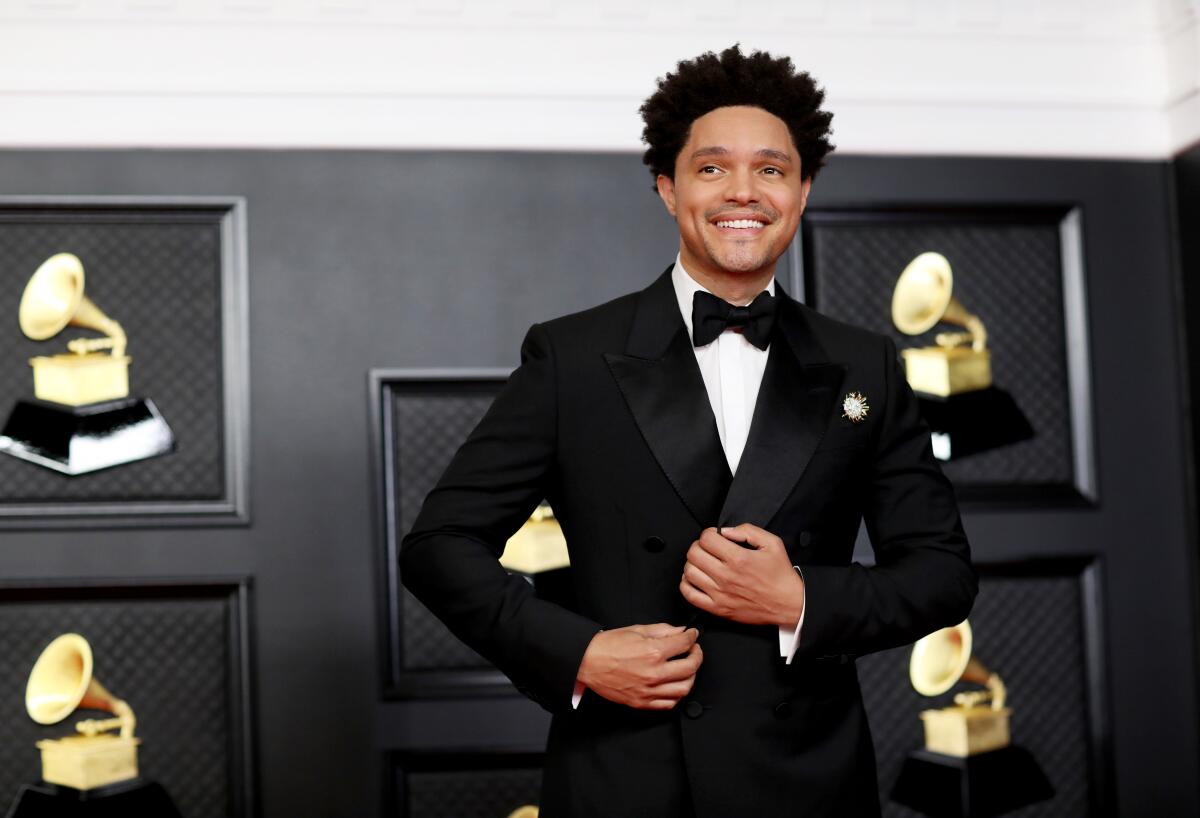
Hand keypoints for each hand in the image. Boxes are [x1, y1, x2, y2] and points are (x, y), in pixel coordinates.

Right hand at [576, 623, 702, 709]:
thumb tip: (680, 631)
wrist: (588, 661)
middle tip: (694, 650)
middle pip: (690, 667)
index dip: (692, 637)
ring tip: (687, 668)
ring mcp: (649, 690)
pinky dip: (677, 695)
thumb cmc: (608, 646)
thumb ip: (662, 630)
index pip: (685, 644)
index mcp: (653, 652)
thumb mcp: (637, 630)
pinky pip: (669, 704)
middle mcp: (654, 673)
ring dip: (691, 677)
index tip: (693, 636)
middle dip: (697, 656)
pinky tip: (675, 685)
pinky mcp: (642, 702)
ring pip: (684, 689)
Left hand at [679, 524, 803, 626]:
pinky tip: (696, 578)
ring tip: (704, 563)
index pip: (706, 538)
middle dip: (699, 546)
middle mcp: (726, 576)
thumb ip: (747, 531)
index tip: (715, 537)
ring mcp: (719, 594)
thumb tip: (725, 531)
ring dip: (693, 563)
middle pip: (693, 553)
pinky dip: (686, 584)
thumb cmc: (780, 575)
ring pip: (689, 572)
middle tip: (708, 548)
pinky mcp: (717, 608)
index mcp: (738, 559)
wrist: (788, 603)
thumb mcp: (772, 543)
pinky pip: (689, 594)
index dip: (709, 533)